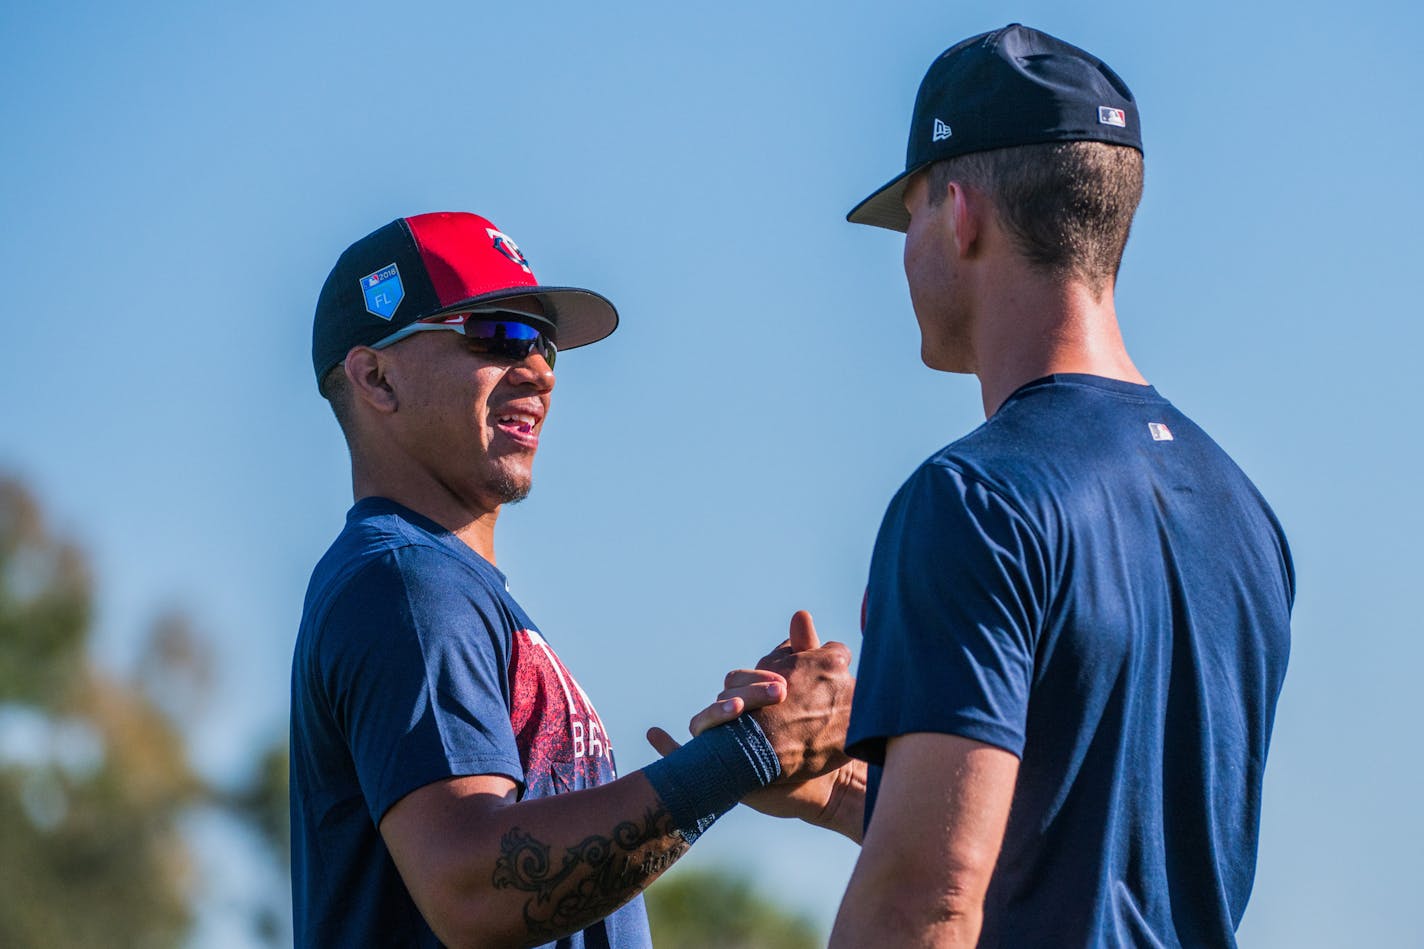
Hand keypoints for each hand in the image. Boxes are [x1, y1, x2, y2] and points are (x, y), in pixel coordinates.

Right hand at [645, 611, 858, 826]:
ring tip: (737, 709)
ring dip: (716, 713)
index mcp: (752, 699)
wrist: (827, 780)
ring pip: (706, 722)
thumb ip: (807, 654)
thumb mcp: (817, 690)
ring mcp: (726, 743)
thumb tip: (800, 613)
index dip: (758, 677)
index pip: (742, 679)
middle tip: (779, 692)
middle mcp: (735, 719)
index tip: (783, 682)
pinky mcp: (720, 769)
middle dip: (749, 692)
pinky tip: (654, 734)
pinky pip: (681, 756)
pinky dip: (665, 746)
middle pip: (726, 697)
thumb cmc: (819, 733)